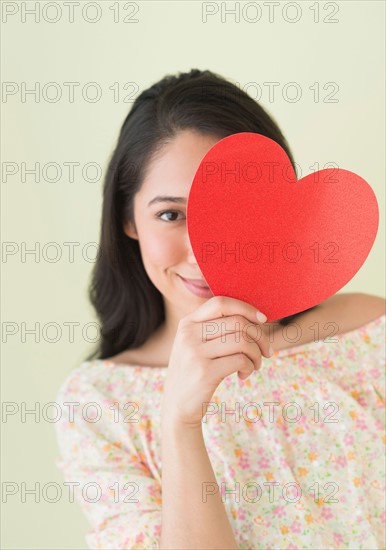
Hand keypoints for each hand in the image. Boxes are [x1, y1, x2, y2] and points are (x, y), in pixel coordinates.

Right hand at [161, 296, 272, 428]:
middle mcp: (189, 334)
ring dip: (256, 354)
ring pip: (243, 341)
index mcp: (187, 323)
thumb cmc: (194, 373)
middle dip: (260, 336)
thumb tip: (256, 318)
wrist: (177, 407)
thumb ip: (215, 329)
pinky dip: (249, 367)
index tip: (263, 320)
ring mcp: (195, 353)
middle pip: (238, 322)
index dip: (246, 308)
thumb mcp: (195, 345)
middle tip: (265, 351)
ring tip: (254, 365)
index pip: (221, 303)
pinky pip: (241, 360)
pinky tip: (243, 375)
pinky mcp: (204, 372)